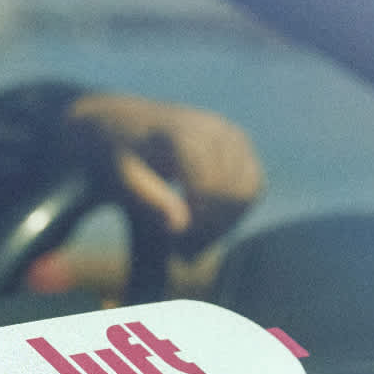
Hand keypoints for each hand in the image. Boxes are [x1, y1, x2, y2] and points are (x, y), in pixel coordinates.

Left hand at [65, 92, 263, 255]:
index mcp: (179, 131)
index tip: (175, 243)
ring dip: (226, 223)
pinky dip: (236, 210)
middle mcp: (212, 127)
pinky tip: (208, 222)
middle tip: (183, 251)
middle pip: (229, 191)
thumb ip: (150, 200)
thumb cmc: (119, 153)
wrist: (126, 121)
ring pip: (247, 191)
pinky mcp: (241, 144)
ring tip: (195, 240)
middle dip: (210, 227)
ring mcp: (231, 133)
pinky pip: (254, 185)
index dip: (196, 221)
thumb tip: (180, 226)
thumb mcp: (121, 178)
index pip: (207, 186)